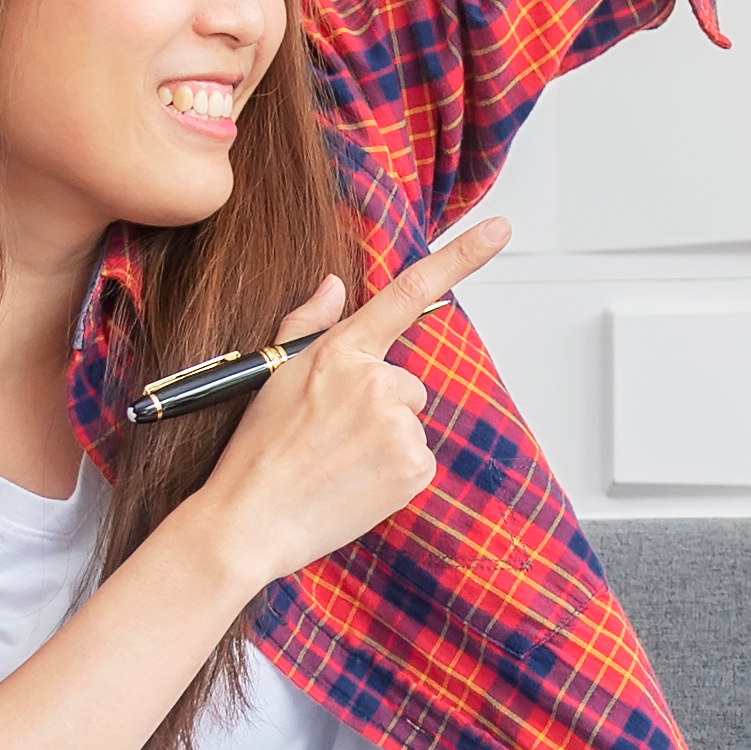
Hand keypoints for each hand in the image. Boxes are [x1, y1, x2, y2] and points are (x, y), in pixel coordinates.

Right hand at [194, 217, 505, 589]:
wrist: (250, 521)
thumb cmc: (257, 452)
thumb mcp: (272, 374)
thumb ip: (310, 323)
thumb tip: (335, 285)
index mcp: (340, 351)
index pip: (408, 292)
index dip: (462, 256)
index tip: (500, 229)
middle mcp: (376, 380)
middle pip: (406, 384)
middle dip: (380, 407)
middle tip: (332, 437)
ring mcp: (398, 424)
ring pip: (410, 424)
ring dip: (385, 442)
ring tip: (337, 464)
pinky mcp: (413, 466)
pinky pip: (418, 460)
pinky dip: (394, 474)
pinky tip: (355, 484)